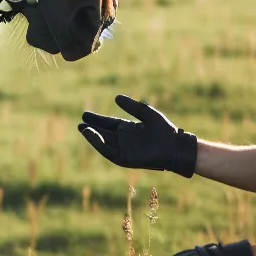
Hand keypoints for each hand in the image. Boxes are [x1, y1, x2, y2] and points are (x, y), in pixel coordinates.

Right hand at [78, 94, 197, 177]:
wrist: (174, 146)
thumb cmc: (164, 130)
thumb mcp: (146, 113)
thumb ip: (132, 106)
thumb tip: (116, 97)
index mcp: (129, 129)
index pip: (109, 124)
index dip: (98, 120)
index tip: (85, 114)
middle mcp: (125, 139)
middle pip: (104, 133)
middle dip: (92, 128)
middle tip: (80, 121)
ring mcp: (124, 149)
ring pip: (104, 142)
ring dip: (93, 136)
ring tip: (83, 128)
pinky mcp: (125, 158)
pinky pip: (109, 151)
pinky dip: (99, 144)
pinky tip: (93, 135)